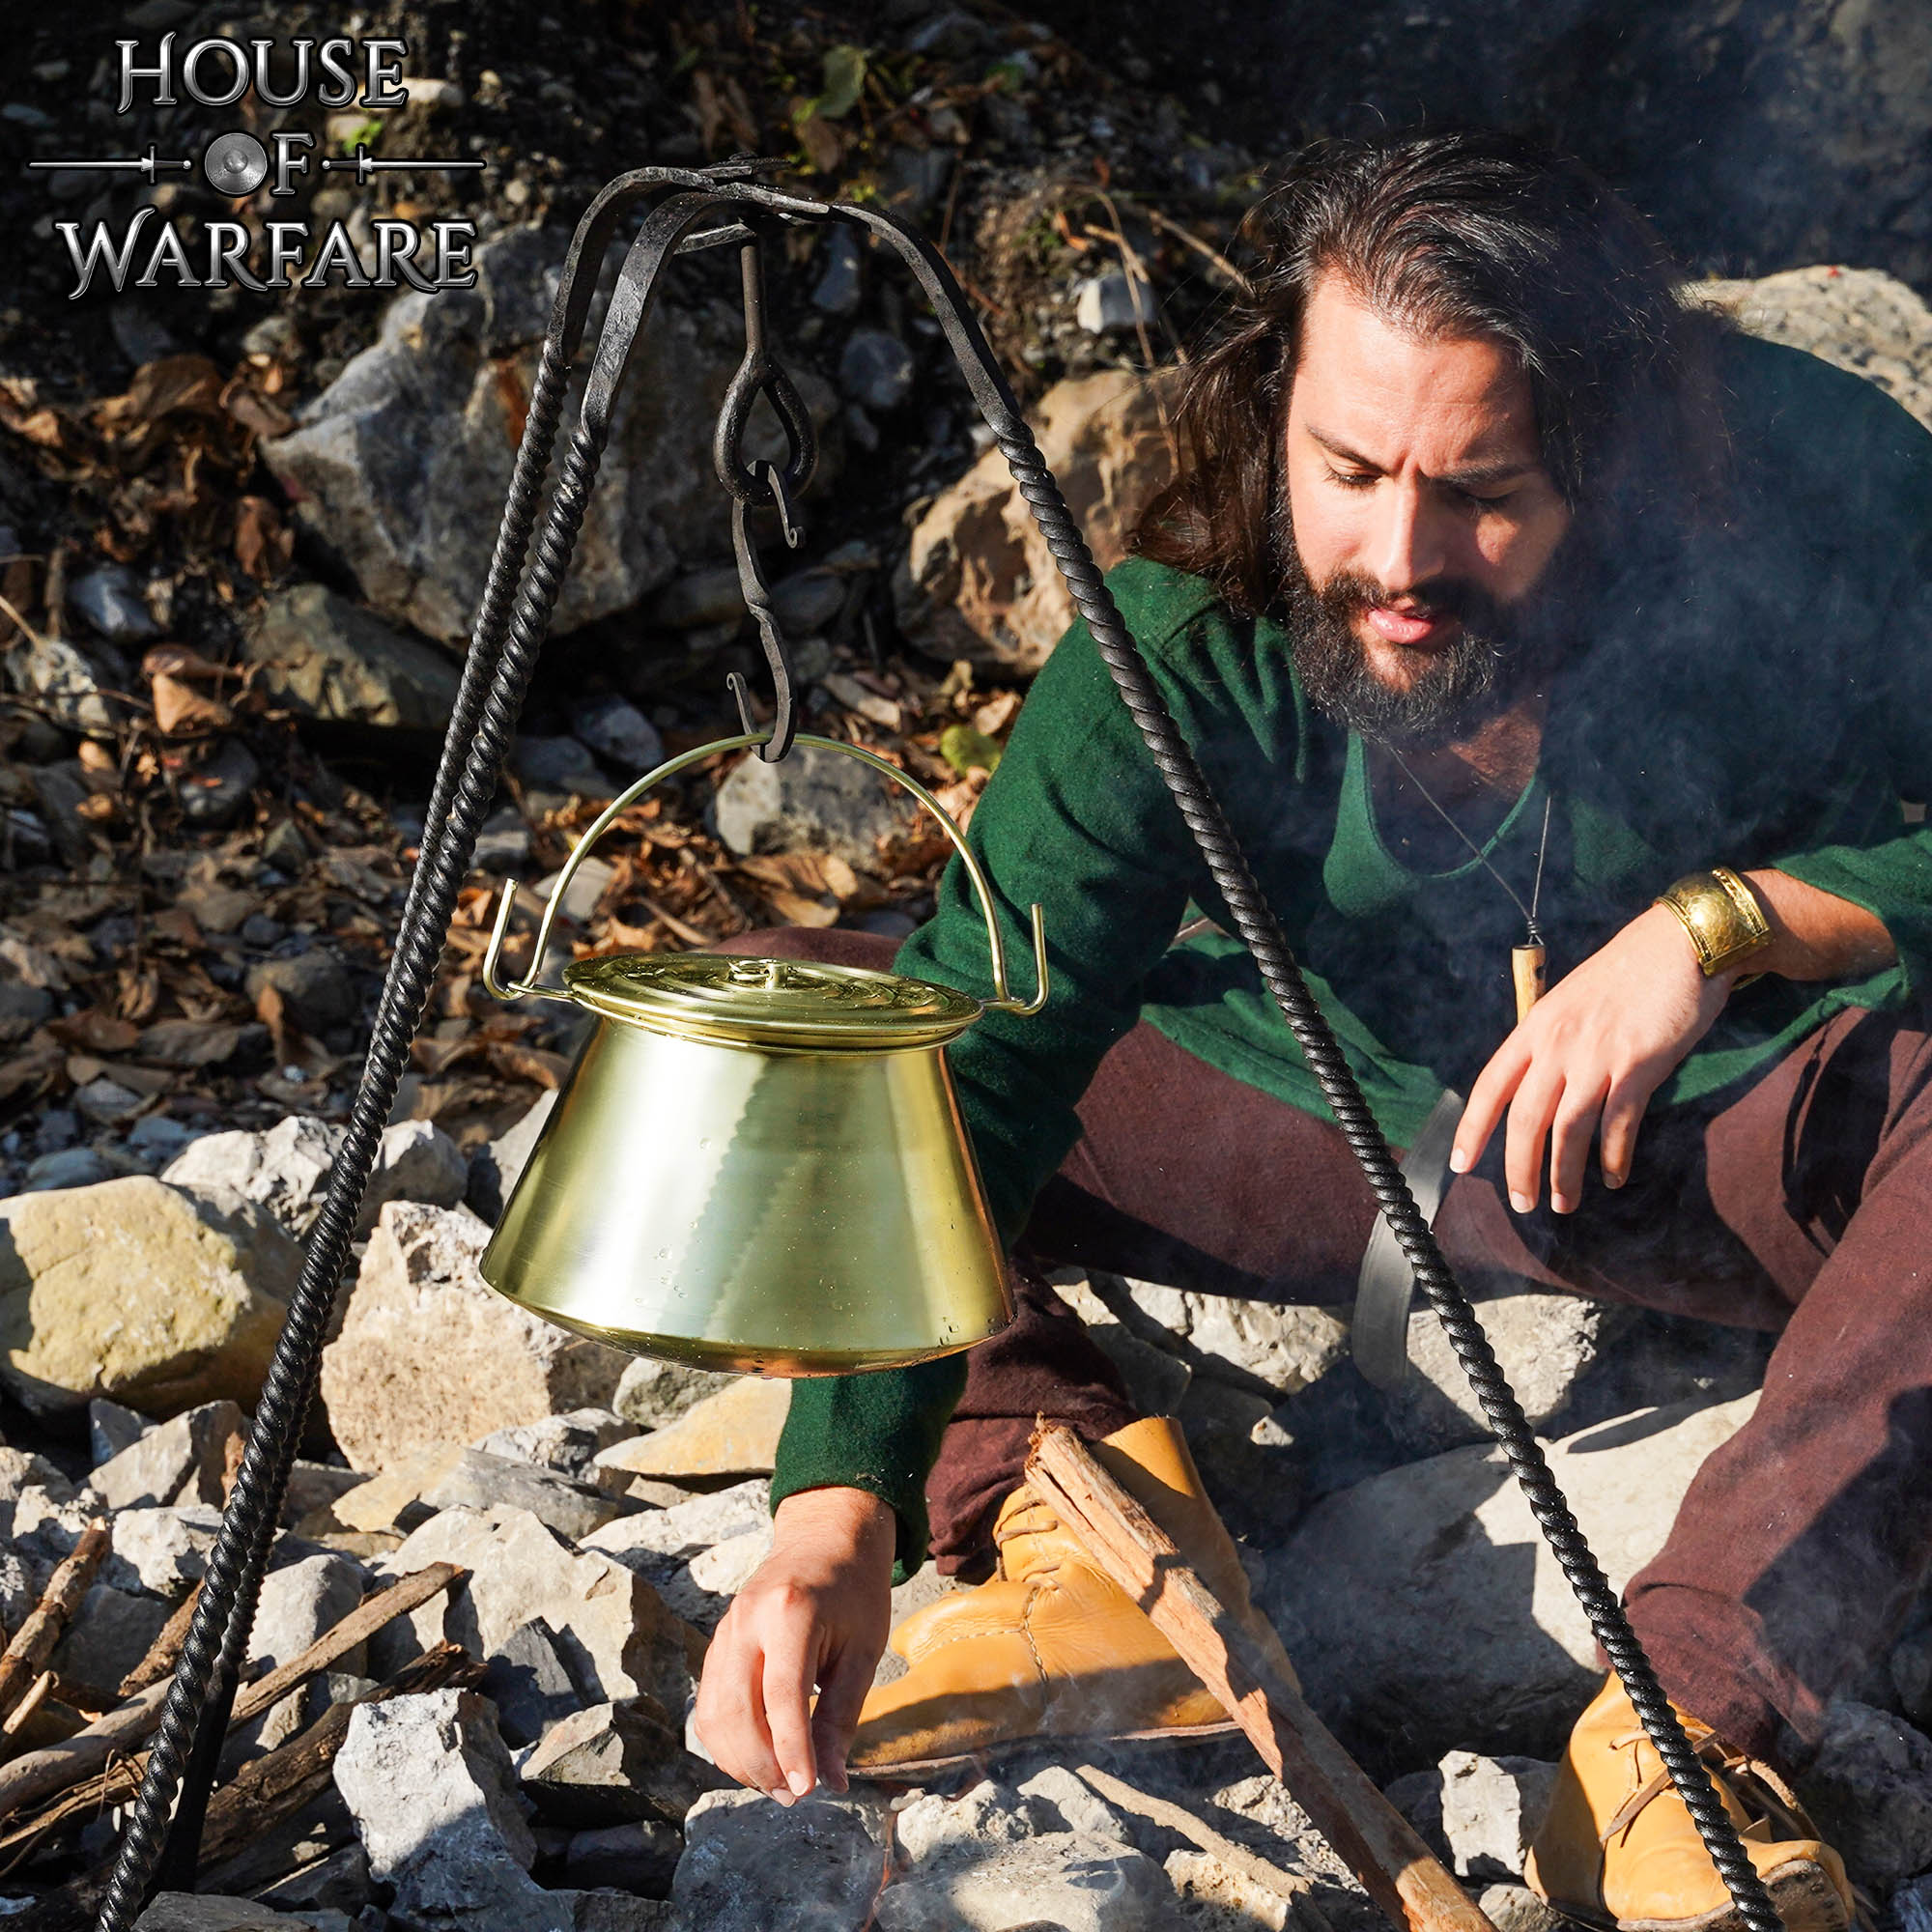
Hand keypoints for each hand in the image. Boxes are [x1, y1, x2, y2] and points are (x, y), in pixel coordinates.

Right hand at [692, 1485, 895, 1802]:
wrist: (825, 1539)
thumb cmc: (854, 1592)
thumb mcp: (863, 1650)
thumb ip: (841, 1715)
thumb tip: (831, 1781)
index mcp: (790, 1612)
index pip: (782, 1696)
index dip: (793, 1750)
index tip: (809, 1791)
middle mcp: (747, 1620)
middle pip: (737, 1711)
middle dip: (763, 1765)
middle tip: (796, 1795)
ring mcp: (724, 1630)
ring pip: (714, 1714)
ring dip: (741, 1760)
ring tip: (778, 1783)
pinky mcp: (716, 1643)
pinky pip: (709, 1704)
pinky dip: (727, 1740)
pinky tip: (758, 1758)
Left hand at [1451, 903, 1732, 1211]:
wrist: (1680, 943)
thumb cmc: (1628, 973)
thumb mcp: (1571, 1000)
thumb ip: (1552, 1040)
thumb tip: (1539, 1081)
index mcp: (1536, 1027)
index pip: (1490, 1086)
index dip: (1472, 1129)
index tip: (1462, 1163)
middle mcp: (1558, 1044)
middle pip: (1525, 1119)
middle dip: (1519, 1168)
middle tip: (1521, 1204)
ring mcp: (1596, 1056)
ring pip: (1568, 1131)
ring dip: (1563, 1175)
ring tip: (1563, 1203)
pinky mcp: (1638, 1066)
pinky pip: (1618, 1125)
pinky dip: (1614, 1158)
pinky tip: (1614, 1178)